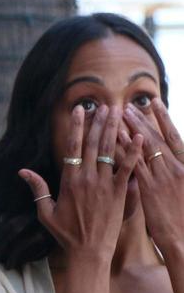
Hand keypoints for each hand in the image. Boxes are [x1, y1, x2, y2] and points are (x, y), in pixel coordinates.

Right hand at [20, 104, 140, 261]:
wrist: (88, 252)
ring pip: (110, 151)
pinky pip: (128, 168)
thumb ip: (37, 189)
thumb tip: (22, 171)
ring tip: (119, 112)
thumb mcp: (45, 212)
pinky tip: (139, 137)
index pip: (72, 147)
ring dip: (114, 130)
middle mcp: (87, 179)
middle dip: (98, 122)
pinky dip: (134, 153)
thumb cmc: (65, 234)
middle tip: (104, 104)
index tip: (80, 111)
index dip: (76, 127)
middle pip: (92, 144)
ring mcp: (104, 185)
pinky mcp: (120, 193)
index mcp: (69, 181)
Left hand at [124, 101, 183, 251]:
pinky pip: (133, 165)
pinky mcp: (149, 189)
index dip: (163, 119)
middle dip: (141, 120)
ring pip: (143, 148)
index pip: (173, 137)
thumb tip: (175, 160)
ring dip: (130, 130)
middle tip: (127, 105)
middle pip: (155, 138)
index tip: (154, 103)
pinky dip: (125, 150)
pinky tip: (115, 139)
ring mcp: (162, 178)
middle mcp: (175, 168)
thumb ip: (178, 172)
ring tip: (118, 115)